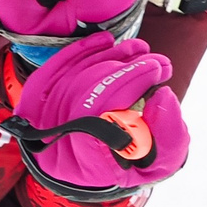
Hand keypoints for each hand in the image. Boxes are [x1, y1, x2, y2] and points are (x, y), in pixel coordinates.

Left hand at [7, 32, 187, 196]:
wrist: (106, 161)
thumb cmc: (136, 162)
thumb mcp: (161, 161)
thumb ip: (169, 136)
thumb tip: (163, 96)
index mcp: (87, 165)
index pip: (93, 117)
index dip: (126, 86)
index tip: (158, 72)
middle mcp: (57, 146)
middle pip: (83, 93)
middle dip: (125, 70)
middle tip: (157, 62)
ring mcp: (44, 122)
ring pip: (73, 77)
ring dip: (111, 57)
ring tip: (141, 50)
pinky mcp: (38, 103)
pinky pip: (54, 68)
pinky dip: (81, 51)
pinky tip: (107, 41)